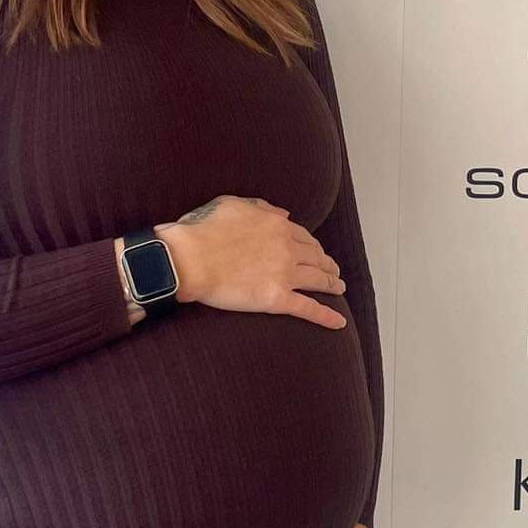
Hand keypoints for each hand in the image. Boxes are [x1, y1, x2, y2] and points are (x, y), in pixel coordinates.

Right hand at [155, 196, 349, 331]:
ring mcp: (285, 274)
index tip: (317, 251)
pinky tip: (339, 322)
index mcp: (277, 225)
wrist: (189, 259)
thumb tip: (284, 213)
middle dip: (328, 264)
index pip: (304, 237)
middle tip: (334, 271)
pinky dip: (326, 316)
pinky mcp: (277, 299)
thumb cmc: (203, 230)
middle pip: (316, 257)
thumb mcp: (232, 204)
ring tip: (339, 288)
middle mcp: (287, 248)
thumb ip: (261, 207)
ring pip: (318, 280)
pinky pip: (308, 308)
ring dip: (332, 284)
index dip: (313, 245)